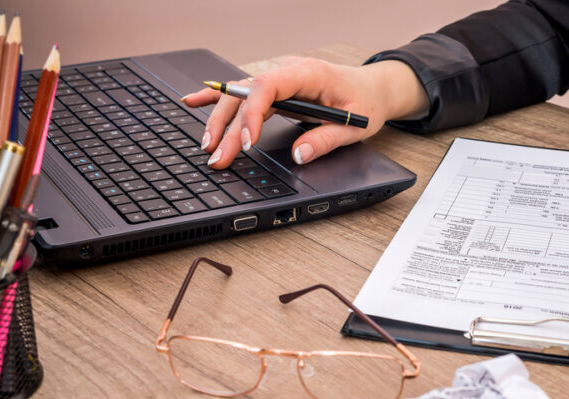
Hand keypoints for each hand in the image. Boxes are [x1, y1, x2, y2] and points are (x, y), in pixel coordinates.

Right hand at [181, 57, 427, 169]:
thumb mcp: (355, 125)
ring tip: (207, 146)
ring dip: (221, 120)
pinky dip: (219, 99)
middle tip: (216, 155)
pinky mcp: (278, 91)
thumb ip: (326, 140)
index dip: (252, 113)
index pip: (268, 87)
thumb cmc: (367, 102)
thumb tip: (298, 156)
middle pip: (247, 94)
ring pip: (241, 96)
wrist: (374, 88)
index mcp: (308, 74)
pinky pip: (245, 94)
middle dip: (227, 125)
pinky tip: (194, 102)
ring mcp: (281, 81)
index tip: (245, 142)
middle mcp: (289, 73)